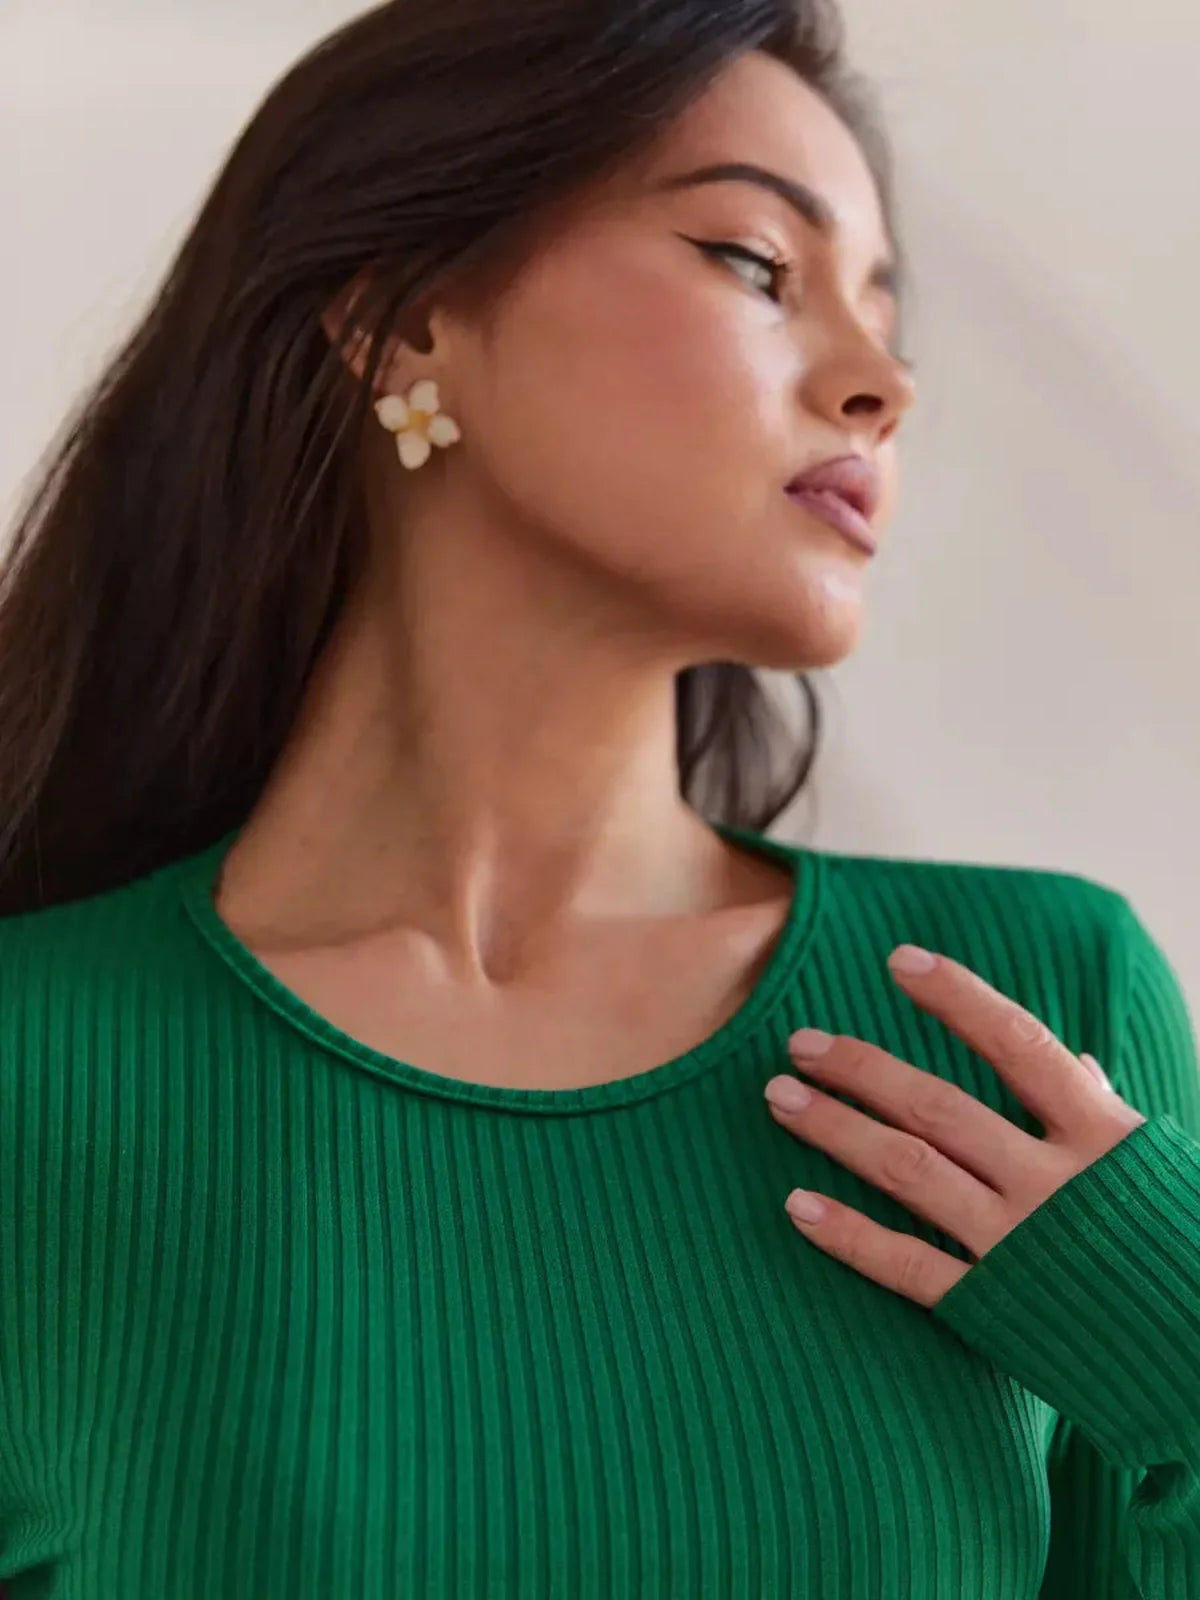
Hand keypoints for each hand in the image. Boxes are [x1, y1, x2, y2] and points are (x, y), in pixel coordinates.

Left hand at [763, 945, 1146, 1307]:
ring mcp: (1019, 1246)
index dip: (958, 999)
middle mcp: (1054, 1184)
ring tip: (782, 1098)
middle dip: (862, 1068)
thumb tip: (1080, 1063)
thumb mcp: (1158, 1166)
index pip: (1018, 1044)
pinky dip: (849, 1234)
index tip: (900, 961)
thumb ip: (1105, 1112)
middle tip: (799, 1043)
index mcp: (1102, 1135)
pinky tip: (797, 1205)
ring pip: (909, 1171)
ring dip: (837, 1130)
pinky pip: (908, 1266)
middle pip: (939, 1107)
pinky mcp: (995, 1308)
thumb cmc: (1181, 1247)